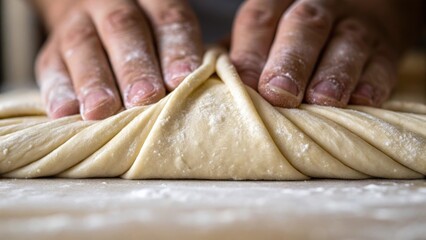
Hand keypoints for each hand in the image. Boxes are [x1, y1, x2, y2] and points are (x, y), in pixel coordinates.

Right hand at [35, 0, 202, 119]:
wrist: (93, 19)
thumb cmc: (147, 40)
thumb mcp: (165, 36)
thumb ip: (180, 57)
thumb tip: (199, 93)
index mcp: (152, 1)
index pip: (168, 19)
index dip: (176, 49)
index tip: (181, 80)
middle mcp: (112, 5)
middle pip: (124, 29)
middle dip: (135, 66)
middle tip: (145, 98)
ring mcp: (79, 24)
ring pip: (84, 45)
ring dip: (94, 80)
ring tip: (100, 110)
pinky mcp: (52, 50)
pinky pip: (51, 66)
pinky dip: (57, 90)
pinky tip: (64, 113)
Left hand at [230, 0, 420, 107]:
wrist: (367, 7)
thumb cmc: (299, 32)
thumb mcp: (271, 28)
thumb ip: (246, 51)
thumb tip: (213, 84)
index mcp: (281, 1)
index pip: (260, 19)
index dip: (251, 53)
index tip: (244, 85)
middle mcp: (320, 6)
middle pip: (303, 26)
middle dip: (290, 61)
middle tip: (280, 94)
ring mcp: (356, 23)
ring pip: (346, 42)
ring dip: (334, 73)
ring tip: (323, 101)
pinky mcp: (387, 46)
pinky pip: (382, 62)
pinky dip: (372, 82)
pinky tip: (362, 100)